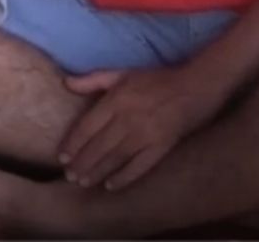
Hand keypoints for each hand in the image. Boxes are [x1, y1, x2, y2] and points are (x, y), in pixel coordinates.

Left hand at [58, 66, 226, 190]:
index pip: (87, 126)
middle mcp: (128, 119)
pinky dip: (124, 177)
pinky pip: (140, 165)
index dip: (73, 144)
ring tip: (83, 182)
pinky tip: (111, 186)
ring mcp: (146, 134)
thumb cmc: (157, 78)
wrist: (196, 85)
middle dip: (82, 162)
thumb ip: (93, 80)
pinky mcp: (162, 146)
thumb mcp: (123, 73)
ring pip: (115, 157)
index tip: (62, 157)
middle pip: (99, 145)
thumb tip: (66, 83)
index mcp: (116, 100)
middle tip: (69, 176)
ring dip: (97, 171)